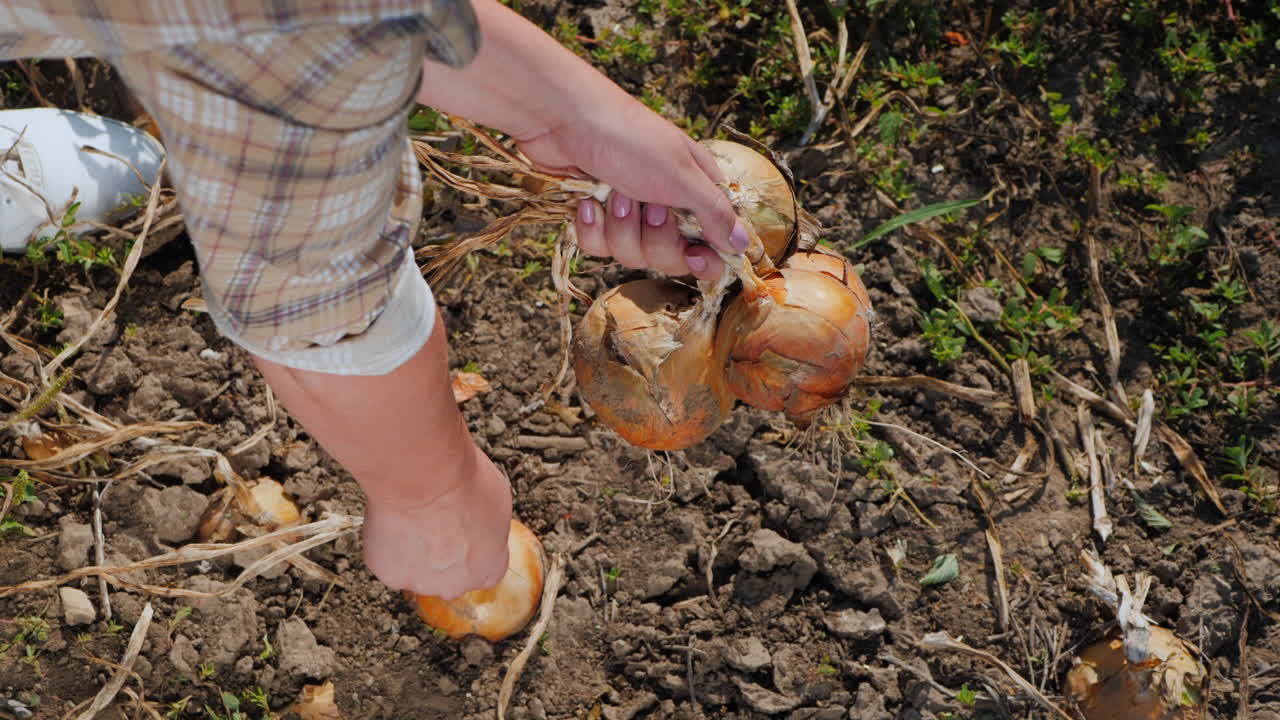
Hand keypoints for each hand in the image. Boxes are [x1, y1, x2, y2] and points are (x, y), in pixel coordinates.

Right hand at [360, 444, 512, 598]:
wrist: (425, 478)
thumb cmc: (463, 485)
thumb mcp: (498, 501)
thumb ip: (490, 527)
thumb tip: (482, 523)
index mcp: (488, 570)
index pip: (483, 568)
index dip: (471, 546)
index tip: (464, 530)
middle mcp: (456, 586)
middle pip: (448, 575)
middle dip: (442, 553)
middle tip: (437, 521)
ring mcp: (421, 583)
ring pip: (416, 570)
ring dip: (415, 550)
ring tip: (415, 518)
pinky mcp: (390, 574)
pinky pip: (389, 561)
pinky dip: (389, 545)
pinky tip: (396, 521)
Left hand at [516, 97, 741, 280]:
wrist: (561, 119)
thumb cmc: (628, 137)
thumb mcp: (681, 175)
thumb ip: (714, 213)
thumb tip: (742, 245)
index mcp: (695, 189)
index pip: (713, 241)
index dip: (704, 258)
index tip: (693, 256)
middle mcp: (665, 203)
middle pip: (670, 257)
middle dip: (655, 240)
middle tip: (649, 209)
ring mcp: (629, 211)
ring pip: (631, 255)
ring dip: (620, 229)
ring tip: (614, 194)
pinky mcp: (595, 216)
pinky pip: (599, 247)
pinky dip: (592, 227)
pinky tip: (587, 201)